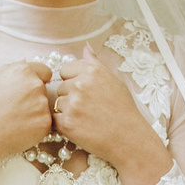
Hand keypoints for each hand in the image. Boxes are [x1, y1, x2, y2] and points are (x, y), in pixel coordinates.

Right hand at [0, 61, 53, 184]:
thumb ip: (12, 69)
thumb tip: (26, 62)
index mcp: (23, 71)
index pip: (45, 71)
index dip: (37, 80)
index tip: (26, 90)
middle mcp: (35, 85)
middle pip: (43, 89)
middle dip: (34, 96)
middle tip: (16, 108)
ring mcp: (42, 104)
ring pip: (44, 106)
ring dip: (35, 111)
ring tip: (16, 119)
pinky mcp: (45, 122)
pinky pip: (44, 122)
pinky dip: (36, 126)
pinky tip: (20, 128)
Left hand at [54, 44, 172, 184]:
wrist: (128, 138)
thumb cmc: (123, 110)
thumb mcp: (113, 80)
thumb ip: (95, 63)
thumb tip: (85, 46)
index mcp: (92, 71)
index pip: (65, 70)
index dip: (73, 82)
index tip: (85, 93)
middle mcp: (80, 84)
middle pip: (60, 87)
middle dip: (70, 97)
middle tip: (89, 109)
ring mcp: (72, 104)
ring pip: (57, 103)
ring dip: (66, 111)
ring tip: (86, 119)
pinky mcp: (67, 123)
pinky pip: (55, 120)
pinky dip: (64, 125)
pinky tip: (81, 127)